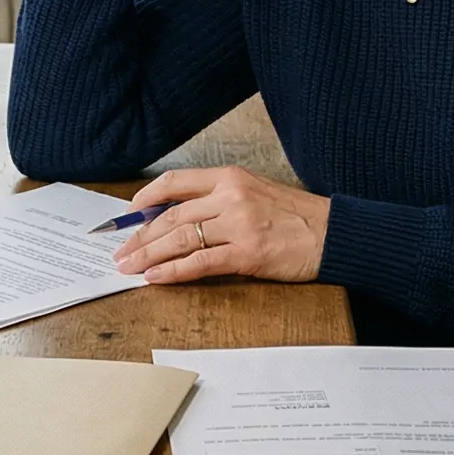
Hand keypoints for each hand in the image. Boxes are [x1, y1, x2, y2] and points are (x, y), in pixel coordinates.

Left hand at [112, 166, 329, 284]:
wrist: (333, 233)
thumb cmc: (296, 216)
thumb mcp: (255, 192)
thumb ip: (219, 200)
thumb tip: (177, 218)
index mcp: (230, 177)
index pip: (176, 182)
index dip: (146, 198)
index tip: (128, 213)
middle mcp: (231, 196)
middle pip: (172, 215)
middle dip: (140, 235)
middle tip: (120, 252)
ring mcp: (239, 224)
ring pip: (180, 239)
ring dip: (149, 255)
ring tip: (130, 268)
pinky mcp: (247, 254)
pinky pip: (200, 263)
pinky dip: (173, 271)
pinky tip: (156, 278)